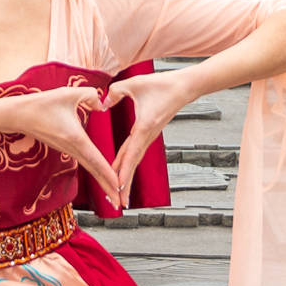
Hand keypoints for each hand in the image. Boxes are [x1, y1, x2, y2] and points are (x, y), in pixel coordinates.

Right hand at [0, 85, 120, 205]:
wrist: (19, 116)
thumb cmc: (42, 104)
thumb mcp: (68, 94)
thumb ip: (90, 96)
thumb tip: (102, 105)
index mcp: (76, 139)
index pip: (97, 161)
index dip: (109, 175)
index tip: (120, 188)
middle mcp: (72, 148)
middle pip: (94, 171)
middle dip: (108, 188)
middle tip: (121, 204)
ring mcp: (68, 150)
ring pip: (90, 168)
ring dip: (103, 181)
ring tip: (115, 194)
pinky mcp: (65, 148)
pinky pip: (84, 162)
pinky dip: (95, 171)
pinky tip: (101, 174)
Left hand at [103, 68, 208, 205]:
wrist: (184, 87)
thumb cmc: (161, 84)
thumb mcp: (134, 83)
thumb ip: (115, 92)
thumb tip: (102, 103)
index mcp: (143, 127)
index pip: (131, 153)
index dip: (124, 171)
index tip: (119, 187)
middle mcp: (147, 136)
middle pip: (133, 163)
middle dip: (126, 184)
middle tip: (120, 202)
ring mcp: (149, 136)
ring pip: (134, 159)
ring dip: (127, 176)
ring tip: (119, 193)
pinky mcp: (149, 132)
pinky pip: (136, 151)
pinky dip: (128, 163)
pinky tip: (122, 169)